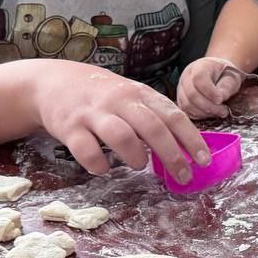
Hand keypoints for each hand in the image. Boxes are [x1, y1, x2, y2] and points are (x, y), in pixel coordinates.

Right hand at [31, 62, 209, 183]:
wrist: (53, 81)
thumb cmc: (104, 96)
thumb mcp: (133, 98)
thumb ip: (156, 118)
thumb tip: (187, 149)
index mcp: (141, 94)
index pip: (173, 115)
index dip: (191, 139)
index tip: (204, 160)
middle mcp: (120, 101)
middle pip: (152, 127)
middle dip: (172, 155)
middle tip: (183, 176)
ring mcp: (94, 113)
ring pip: (121, 135)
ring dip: (136, 155)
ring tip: (139, 164)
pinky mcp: (69, 127)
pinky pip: (85, 149)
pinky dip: (97, 164)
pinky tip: (103, 168)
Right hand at [177, 57, 246, 119]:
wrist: (218, 76)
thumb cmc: (225, 76)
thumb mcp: (232, 77)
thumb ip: (227, 86)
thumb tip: (220, 98)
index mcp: (200, 66)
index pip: (199, 78)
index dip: (209, 92)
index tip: (220, 100)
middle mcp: (186, 76)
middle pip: (192, 94)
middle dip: (209, 106)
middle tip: (223, 111)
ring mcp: (181, 88)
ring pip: (187, 105)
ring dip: (204, 112)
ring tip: (219, 113)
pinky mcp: (181, 100)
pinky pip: (186, 111)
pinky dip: (199, 115)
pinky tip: (211, 114)